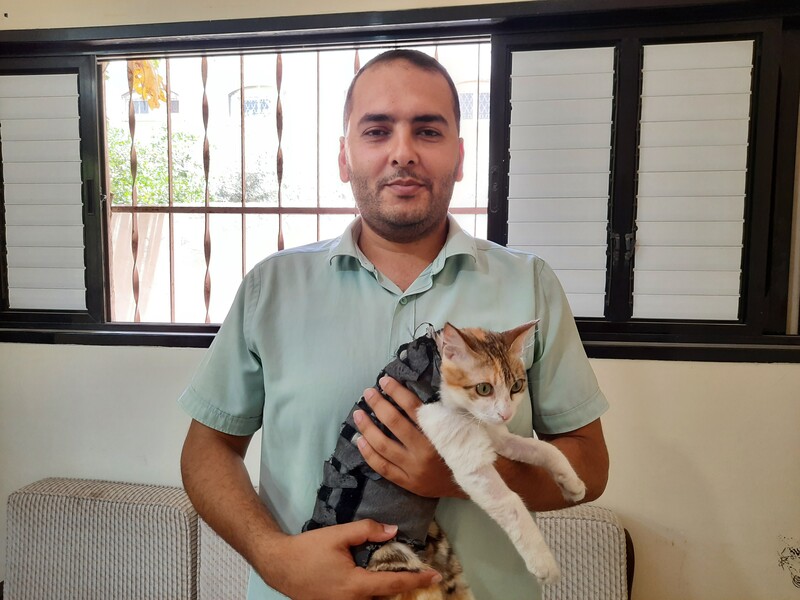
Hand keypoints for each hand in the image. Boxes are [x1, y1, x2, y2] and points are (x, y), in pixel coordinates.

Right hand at [261, 520, 440, 599]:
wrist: (279, 565)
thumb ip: (367, 531)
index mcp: (356, 586)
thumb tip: (393, 530)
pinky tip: (378, 580)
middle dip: (404, 587)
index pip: (393, 584)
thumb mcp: (338, 535)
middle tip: (420, 573)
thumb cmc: (308, 550)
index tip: (435, 575)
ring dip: (388, 591)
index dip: (416, 580)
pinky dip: (374, 593)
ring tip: (402, 575)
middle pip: (387, 598)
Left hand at [354, 375, 464, 498]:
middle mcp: (423, 451)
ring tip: (358, 414)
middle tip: (368, 393)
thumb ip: (438, 412)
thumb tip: (411, 393)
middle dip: (378, 405)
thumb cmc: (466, 446)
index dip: (396, 392)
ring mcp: (413, 469)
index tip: (384, 381)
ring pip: (383, 446)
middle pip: (394, 423)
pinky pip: (383, 467)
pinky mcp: (408, 483)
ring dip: (368, 428)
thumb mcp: (457, 424)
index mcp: (438, 433)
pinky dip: (369, 454)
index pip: (412, 407)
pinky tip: (360, 441)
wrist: (476, 480)